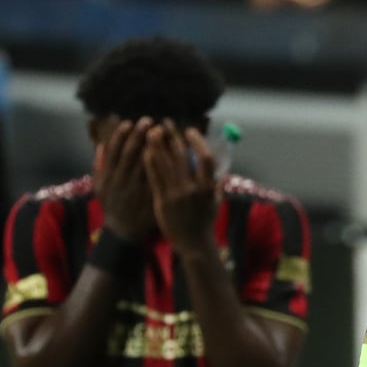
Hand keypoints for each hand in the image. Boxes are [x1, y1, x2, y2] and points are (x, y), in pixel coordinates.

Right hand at [93, 118, 154, 240]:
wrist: (124, 232)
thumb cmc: (112, 207)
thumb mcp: (99, 189)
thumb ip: (99, 167)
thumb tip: (100, 145)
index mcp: (110, 177)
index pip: (115, 151)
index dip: (121, 136)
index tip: (129, 122)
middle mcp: (123, 181)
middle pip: (132, 154)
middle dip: (140, 135)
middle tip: (149, 121)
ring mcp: (139, 190)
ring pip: (147, 163)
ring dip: (155, 146)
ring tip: (162, 131)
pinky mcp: (152, 197)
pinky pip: (159, 177)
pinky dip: (165, 164)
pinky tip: (171, 152)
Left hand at [141, 120, 219, 254]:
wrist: (193, 244)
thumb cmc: (205, 221)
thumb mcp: (216, 202)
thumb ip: (217, 185)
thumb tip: (220, 170)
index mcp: (208, 187)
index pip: (205, 158)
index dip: (197, 141)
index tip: (189, 131)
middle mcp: (192, 189)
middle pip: (181, 156)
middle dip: (172, 136)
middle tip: (165, 123)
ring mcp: (176, 195)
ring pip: (165, 164)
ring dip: (157, 145)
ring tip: (151, 132)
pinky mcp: (162, 201)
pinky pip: (155, 177)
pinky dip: (150, 163)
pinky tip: (145, 152)